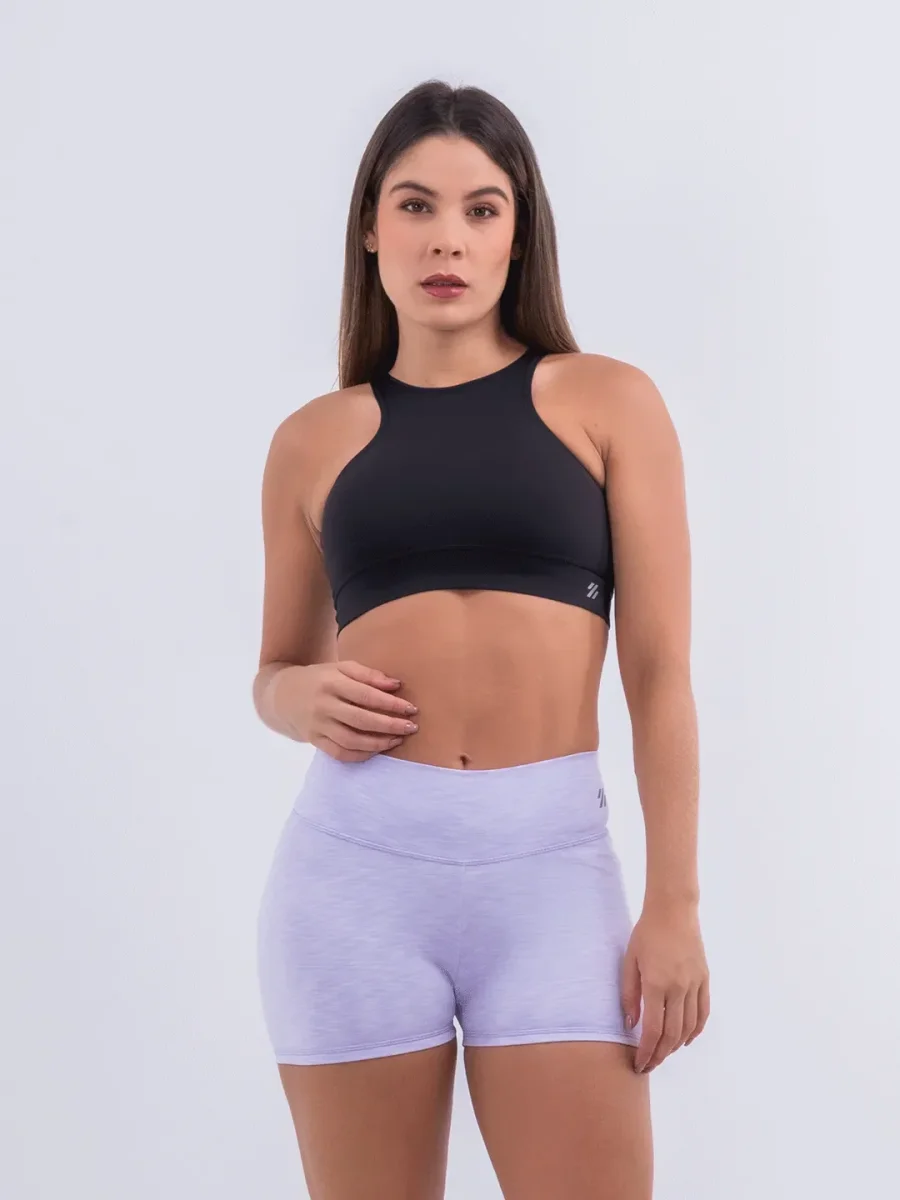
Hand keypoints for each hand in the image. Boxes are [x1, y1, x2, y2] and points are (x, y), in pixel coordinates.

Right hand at [276, 660, 419, 760]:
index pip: (366, 696)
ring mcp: (317, 726)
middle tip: (411, 727)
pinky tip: (377, 750)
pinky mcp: (314, 740)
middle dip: (390, 726)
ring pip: (351, 740)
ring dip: (378, 743)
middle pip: (361, 720)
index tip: (411, 709)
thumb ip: (369, 674)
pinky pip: (340, 753)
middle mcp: (323, 705)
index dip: (391, 704)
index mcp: (331, 683)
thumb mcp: (341, 668)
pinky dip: (360, 755)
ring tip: (397, 739)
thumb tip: (396, 685)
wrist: (283, 694)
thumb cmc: (321, 679)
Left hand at [621, 900, 709, 1073]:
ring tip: (663, 1054)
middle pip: (672, 1034)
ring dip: (676, 1046)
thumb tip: (631, 1024)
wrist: (673, 911)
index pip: (653, 1030)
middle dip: (659, 1055)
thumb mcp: (629, 961)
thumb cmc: (646, 933)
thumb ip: (629, 994)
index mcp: (656, 984)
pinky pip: (703, 1012)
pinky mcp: (705, 980)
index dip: (646, 1052)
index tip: (639, 1064)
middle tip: (648, 1065)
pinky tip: (685, 1039)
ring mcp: (695, 985)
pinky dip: (695, 1031)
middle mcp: (679, 988)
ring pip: (689, 1027)